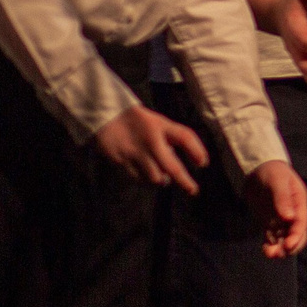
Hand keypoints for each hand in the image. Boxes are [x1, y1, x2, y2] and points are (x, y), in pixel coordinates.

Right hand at [92, 105, 206, 192]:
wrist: (104, 116)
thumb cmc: (138, 121)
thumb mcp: (158, 122)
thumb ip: (174, 136)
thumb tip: (195, 159)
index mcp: (160, 126)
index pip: (185, 137)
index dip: (197, 151)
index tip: (203, 164)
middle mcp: (149, 140)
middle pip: (172, 166)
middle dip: (184, 181)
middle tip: (193, 190)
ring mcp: (134, 152)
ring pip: (154, 177)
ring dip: (162, 180)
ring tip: (164, 178)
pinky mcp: (120, 161)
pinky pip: (138, 177)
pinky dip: (145, 179)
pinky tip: (146, 174)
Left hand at [241, 159, 306, 257]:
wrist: (259, 169)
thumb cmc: (272, 172)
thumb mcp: (278, 181)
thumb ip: (283, 199)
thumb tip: (289, 217)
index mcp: (300, 203)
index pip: (302, 223)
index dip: (297, 236)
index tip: (288, 245)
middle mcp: (294, 214)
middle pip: (297, 235)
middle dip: (290, 246)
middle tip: (279, 253)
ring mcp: (282, 220)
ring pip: (285, 239)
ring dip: (280, 249)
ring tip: (270, 254)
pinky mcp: (270, 223)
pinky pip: (273, 238)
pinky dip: (271, 246)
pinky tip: (266, 250)